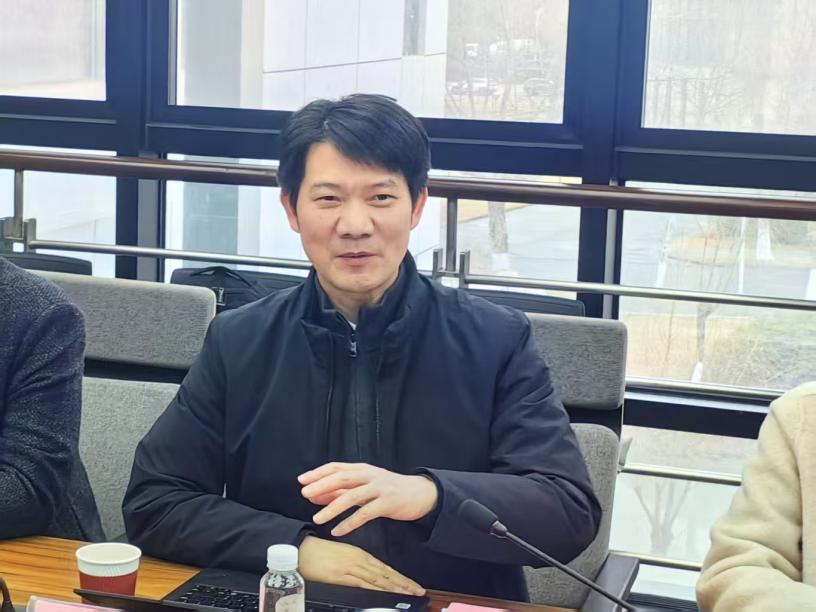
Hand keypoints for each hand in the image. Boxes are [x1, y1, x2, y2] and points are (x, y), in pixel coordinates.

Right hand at [298, 536, 424, 594]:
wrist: (299, 549)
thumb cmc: (317, 552)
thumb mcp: (341, 555)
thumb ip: (355, 566)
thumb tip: (369, 578)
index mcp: (359, 554)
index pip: (385, 568)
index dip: (400, 577)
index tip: (412, 584)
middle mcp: (358, 559)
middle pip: (385, 574)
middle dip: (403, 583)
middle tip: (418, 590)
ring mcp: (350, 567)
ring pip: (378, 578)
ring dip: (394, 586)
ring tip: (408, 593)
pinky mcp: (341, 575)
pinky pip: (362, 583)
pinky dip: (376, 588)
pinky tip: (386, 593)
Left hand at [299, 462, 437, 536]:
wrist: (420, 493)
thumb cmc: (389, 489)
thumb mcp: (365, 486)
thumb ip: (342, 490)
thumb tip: (316, 495)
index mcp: (362, 469)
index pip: (336, 467)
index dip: (318, 473)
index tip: (302, 480)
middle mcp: (369, 475)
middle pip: (342, 478)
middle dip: (321, 486)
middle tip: (304, 494)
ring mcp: (379, 488)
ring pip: (352, 496)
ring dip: (332, 507)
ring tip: (317, 518)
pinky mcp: (387, 503)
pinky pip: (365, 514)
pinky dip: (349, 523)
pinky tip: (337, 530)